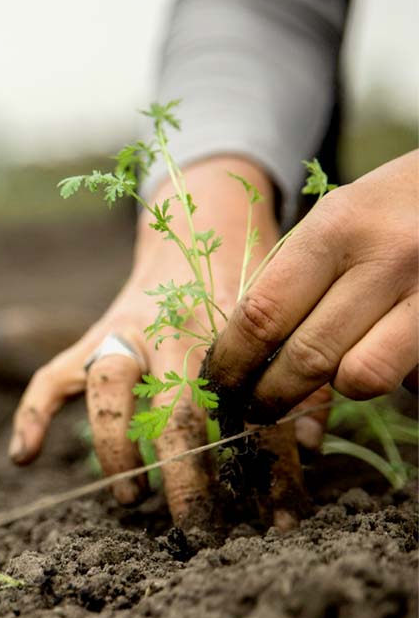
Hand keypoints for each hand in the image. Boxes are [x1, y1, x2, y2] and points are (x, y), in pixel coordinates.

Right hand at [9, 156, 311, 527]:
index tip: (277, 521)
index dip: (269, 470)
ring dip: (117, 447)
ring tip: (129, 498)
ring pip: (108, 388)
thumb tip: (307, 450)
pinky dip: (32, 414)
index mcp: (229, 330)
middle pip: (176, 410)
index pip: (250, 410)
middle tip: (198, 530)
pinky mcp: (94, 335)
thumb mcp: (284, 320)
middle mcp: (173, 331)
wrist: (201, 220)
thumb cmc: (249, 279)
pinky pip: (51, 374)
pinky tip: (22, 456)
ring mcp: (125, 331)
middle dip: (187, 478)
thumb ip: (302, 379)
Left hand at [206, 150, 418, 420]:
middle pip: (308, 356)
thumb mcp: (331, 222)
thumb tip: (245, 352)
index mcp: (336, 228)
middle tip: (254, 408)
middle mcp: (386, 258)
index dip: (232, 360)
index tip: (217, 383)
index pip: (264, 313)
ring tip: (328, 372)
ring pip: (362, 378)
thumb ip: (291, 279)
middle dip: (270, 394)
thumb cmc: (383, 209)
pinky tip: (385, 352)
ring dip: (336, 387)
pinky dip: (391, 378)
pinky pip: (410, 378)